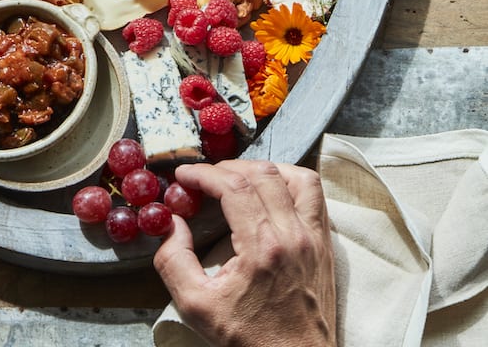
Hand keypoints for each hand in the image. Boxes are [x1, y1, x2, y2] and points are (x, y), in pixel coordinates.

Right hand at [154, 160, 336, 346]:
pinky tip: (271, 193)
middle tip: (205, 180)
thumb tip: (172, 224)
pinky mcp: (324, 244)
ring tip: (240, 179)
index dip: (204, 173)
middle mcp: (293, 235)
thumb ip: (174, 261)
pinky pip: (314, 195)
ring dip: (264, 169)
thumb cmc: (249, 339)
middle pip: (262, 174)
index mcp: (262, 247)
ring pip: (296, 176)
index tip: (184, 175)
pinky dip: (292, 181)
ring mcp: (314, 238)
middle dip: (227, 168)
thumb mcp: (196, 307)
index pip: (233, 186)